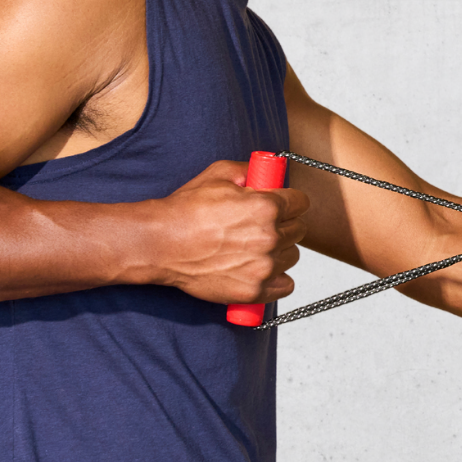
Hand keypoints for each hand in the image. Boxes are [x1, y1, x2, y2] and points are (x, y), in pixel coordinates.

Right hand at [142, 160, 308, 302]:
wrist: (160, 243)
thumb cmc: (185, 210)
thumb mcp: (218, 174)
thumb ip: (250, 171)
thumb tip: (266, 174)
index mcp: (266, 206)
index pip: (301, 203)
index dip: (289, 202)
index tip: (280, 205)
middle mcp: (269, 237)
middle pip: (298, 230)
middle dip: (284, 225)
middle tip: (261, 226)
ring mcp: (263, 266)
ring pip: (292, 256)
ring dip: (279, 251)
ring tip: (253, 248)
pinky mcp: (254, 290)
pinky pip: (286, 285)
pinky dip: (277, 279)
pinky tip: (259, 269)